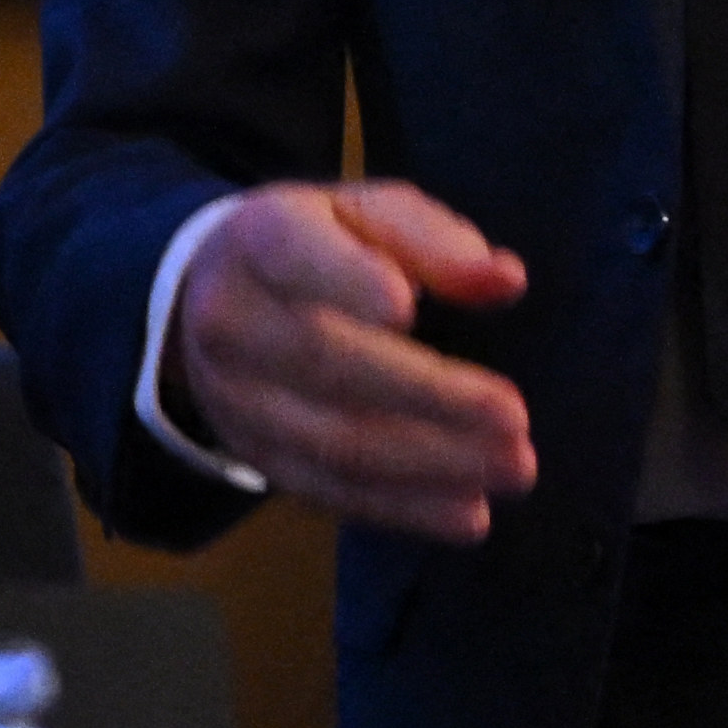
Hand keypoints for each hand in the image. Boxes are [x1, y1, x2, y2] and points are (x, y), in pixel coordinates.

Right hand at [163, 178, 540, 536]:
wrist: (212, 301)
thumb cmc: (318, 247)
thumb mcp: (364, 214)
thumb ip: (432, 238)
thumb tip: (504, 279)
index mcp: (259, 239)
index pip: (295, 255)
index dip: (344, 280)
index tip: (407, 306)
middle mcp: (232, 322)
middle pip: (326, 363)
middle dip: (427, 396)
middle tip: (515, 419)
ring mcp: (236, 399)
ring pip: (334, 442)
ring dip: (431, 463)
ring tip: (513, 467)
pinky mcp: (256, 457)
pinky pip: (332, 492)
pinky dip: (405, 508)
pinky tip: (471, 513)